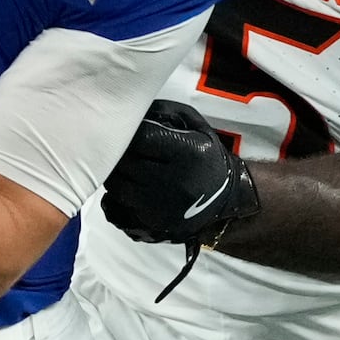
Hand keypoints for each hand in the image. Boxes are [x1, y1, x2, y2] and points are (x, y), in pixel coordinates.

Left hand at [102, 100, 259, 245]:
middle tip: (123, 148)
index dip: (127, 132)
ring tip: (127, 167)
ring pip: (115, 187)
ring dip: (116, 174)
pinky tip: (128, 189)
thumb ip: (161, 112)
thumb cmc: (205, 155)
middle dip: (118, 152)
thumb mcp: (194, 123)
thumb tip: (128, 112)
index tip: (127, 129)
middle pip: (123, 164)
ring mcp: (159, 211)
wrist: (225, 197)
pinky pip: (114, 211)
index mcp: (186, 155)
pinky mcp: (150, 228)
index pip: (139, 139)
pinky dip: (115, 198)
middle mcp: (172, 185)